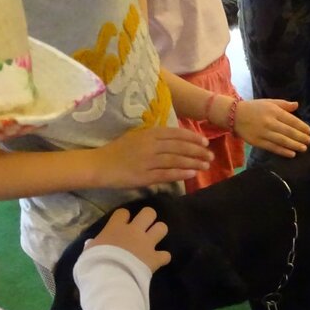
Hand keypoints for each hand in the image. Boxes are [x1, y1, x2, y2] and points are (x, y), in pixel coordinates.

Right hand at [85, 206, 170, 272]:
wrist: (110, 278)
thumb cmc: (95, 263)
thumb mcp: (89, 251)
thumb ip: (94, 245)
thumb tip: (92, 244)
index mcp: (116, 227)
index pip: (123, 212)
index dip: (124, 217)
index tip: (122, 224)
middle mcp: (134, 231)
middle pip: (149, 213)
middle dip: (148, 218)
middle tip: (144, 227)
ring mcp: (147, 244)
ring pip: (162, 228)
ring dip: (159, 233)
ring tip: (154, 240)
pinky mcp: (155, 258)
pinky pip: (166, 255)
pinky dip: (162, 258)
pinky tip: (158, 261)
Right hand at [93, 126, 213, 188]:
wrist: (99, 165)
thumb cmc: (117, 151)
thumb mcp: (136, 137)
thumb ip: (154, 138)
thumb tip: (174, 141)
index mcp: (148, 134)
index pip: (175, 134)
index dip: (192, 138)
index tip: (204, 142)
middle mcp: (150, 145)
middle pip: (179, 147)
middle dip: (197, 151)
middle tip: (210, 155)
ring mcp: (147, 161)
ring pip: (176, 160)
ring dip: (193, 162)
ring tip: (205, 165)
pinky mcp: (144, 176)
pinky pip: (166, 174)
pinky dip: (181, 173)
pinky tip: (192, 173)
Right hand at [234, 99, 309, 157]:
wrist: (235, 115)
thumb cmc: (254, 108)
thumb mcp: (269, 102)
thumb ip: (284, 104)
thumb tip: (297, 105)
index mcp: (273, 111)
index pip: (291, 120)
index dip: (302, 126)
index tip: (309, 131)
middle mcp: (269, 122)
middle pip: (288, 131)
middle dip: (301, 137)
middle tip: (309, 141)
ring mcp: (263, 133)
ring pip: (282, 141)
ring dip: (294, 145)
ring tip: (303, 148)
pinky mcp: (258, 142)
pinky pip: (273, 148)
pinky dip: (283, 151)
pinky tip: (292, 154)